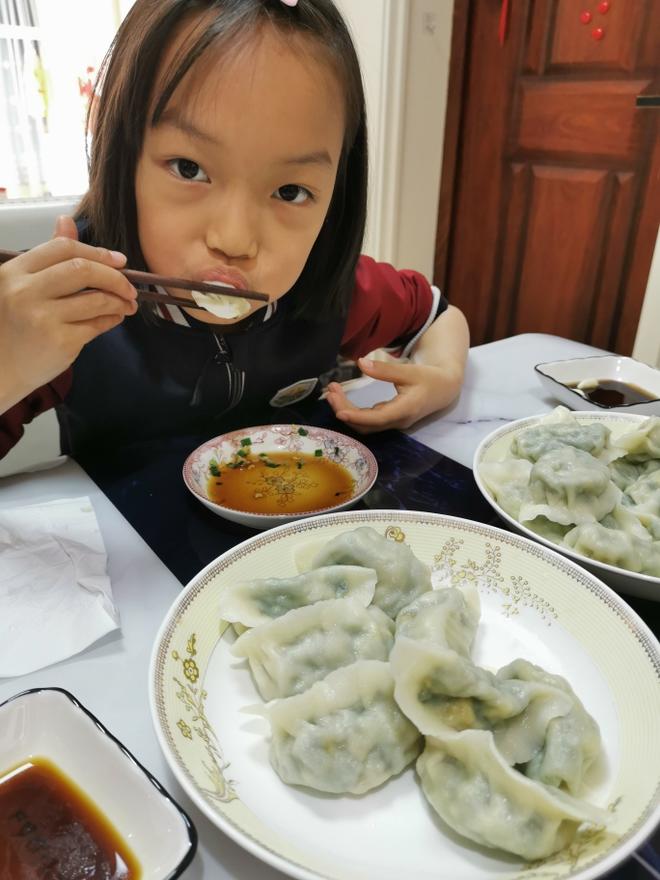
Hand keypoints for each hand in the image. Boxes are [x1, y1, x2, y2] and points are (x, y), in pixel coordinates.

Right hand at [0, 215, 136, 409]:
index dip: (97, 252)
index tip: (119, 261)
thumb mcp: (21, 285)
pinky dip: (111, 320)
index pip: (62, 249)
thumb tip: (66, 221)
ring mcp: (42, 318)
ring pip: (96, 300)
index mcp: (15, 272)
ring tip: (126, 304)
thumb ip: (48, 256)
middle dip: (114, 276)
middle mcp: (26, 292)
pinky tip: (113, 319)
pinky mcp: (59, 342)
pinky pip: (96, 325)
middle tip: (129, 286)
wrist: (1, 368)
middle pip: (82, 270)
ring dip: (119, 301)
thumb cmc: (13, 324)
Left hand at [324, 356, 462, 433]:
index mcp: (405, 410)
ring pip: (365, 424)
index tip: (339, 412)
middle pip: (366, 424)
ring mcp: (393, 422)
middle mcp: (397, 421)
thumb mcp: (409, 371)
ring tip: (333, 393)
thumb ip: (384, 369)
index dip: (357, 417)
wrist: (445, 389)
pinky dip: (354, 411)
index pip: (377, 418)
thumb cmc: (429, 378)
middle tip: (330, 390)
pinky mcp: (390, 419)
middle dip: (344, 410)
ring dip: (347, 411)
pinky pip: (368, 420)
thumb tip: (360, 363)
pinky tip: (343, 399)